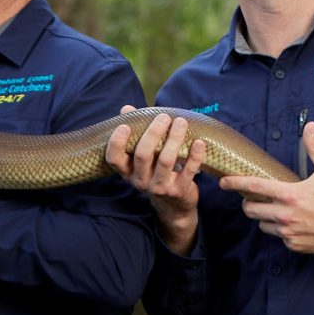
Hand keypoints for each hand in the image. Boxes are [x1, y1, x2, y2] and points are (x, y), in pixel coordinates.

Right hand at [103, 108, 202, 252]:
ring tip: (181, 122)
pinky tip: (199, 142)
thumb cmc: (156, 172)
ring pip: (166, 161)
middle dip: (153, 133)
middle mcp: (140, 181)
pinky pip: (188, 171)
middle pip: (142, 155)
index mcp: (128, 171)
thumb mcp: (143, 157)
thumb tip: (127, 108)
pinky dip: (195, 155)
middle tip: (164, 117)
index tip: (124, 126)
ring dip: (174, 139)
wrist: (174, 206)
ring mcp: (160, 187)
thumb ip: (136, 132)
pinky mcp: (179, 191)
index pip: (114, 159)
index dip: (116, 143)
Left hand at [217, 122, 313, 254]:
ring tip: (277, 210)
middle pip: (251, 210)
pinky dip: (281, 230)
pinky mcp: (294, 245)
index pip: (254, 186)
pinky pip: (278, 237)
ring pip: (262, 225)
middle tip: (254, 198)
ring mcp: (288, 233)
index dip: (235, 183)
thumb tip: (310, 126)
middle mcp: (285, 215)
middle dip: (248, 203)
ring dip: (264, 217)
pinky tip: (293, 223)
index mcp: (290, 194)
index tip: (223, 182)